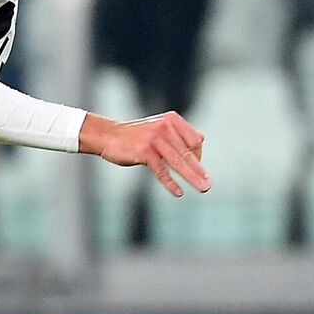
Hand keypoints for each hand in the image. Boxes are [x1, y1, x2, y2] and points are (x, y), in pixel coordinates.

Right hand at [79, 111, 210, 197]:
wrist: (107, 135)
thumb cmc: (134, 135)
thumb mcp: (158, 127)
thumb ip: (178, 133)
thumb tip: (201, 139)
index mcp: (172, 120)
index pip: (195, 140)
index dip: (198, 156)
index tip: (195, 168)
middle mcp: (165, 127)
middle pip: (188, 153)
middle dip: (199, 171)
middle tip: (207, 185)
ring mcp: (155, 139)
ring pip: (178, 162)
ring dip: (192, 177)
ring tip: (202, 188)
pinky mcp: (144, 152)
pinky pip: (162, 170)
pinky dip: (171, 183)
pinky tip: (178, 192)